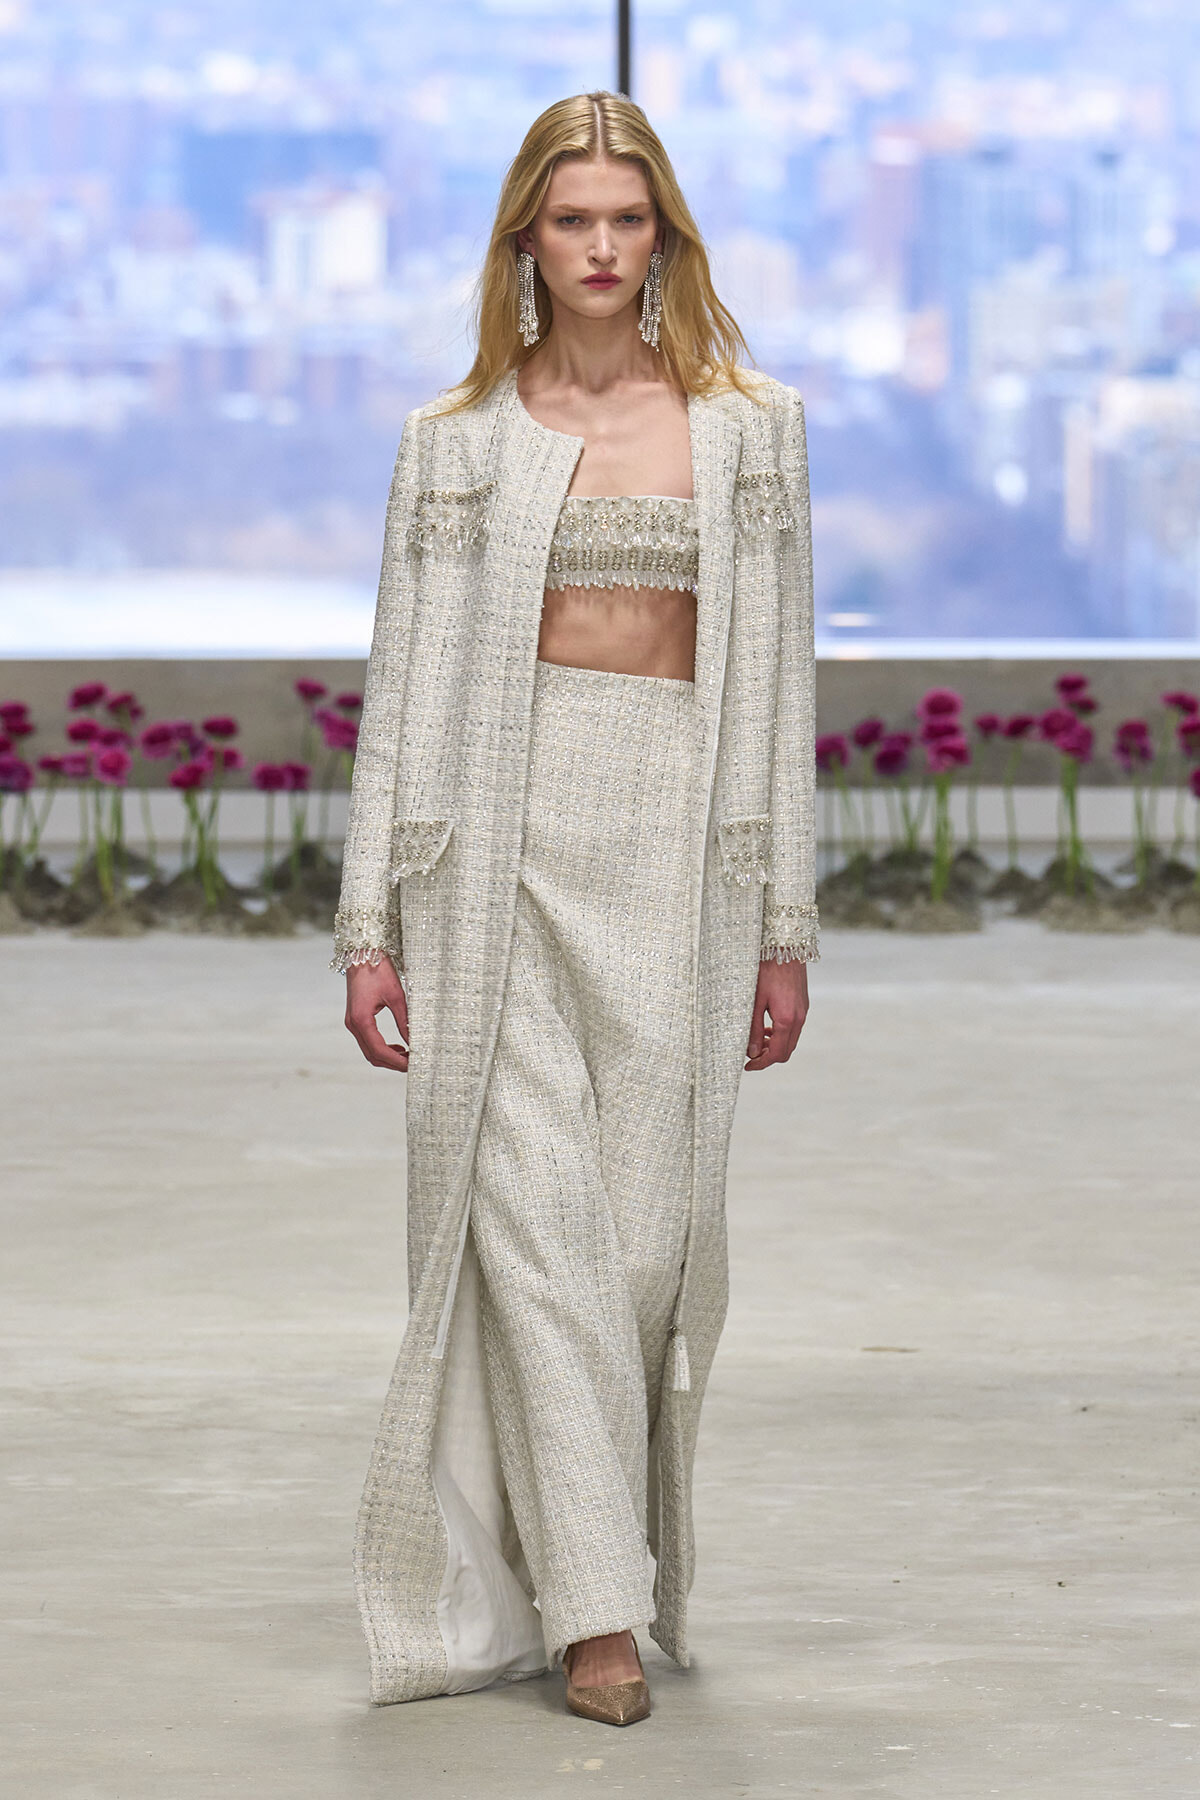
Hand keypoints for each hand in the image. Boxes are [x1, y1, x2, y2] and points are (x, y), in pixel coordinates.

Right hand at [344, 957, 408, 1071]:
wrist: (362, 952)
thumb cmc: (378, 970)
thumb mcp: (396, 996)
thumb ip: (405, 1021)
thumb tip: (415, 1041)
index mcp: (361, 1020)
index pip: (379, 1050)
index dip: (397, 1062)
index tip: (413, 1065)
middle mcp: (353, 1024)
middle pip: (372, 1055)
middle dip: (393, 1063)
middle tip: (413, 1064)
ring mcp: (352, 1022)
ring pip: (369, 1050)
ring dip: (387, 1057)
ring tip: (408, 1057)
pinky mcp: (355, 1018)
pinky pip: (367, 1041)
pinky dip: (381, 1048)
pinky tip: (398, 1047)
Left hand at [745, 957, 808, 1070]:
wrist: (785, 946)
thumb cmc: (765, 971)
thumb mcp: (754, 1001)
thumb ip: (753, 1028)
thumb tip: (752, 1052)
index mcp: (787, 1020)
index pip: (777, 1054)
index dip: (761, 1064)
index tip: (747, 1066)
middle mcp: (799, 1018)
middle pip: (786, 1050)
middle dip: (769, 1057)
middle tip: (750, 1055)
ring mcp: (803, 1011)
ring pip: (791, 1039)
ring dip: (775, 1045)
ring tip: (757, 1041)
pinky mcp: (803, 1004)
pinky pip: (794, 1027)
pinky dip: (781, 1034)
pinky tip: (768, 1026)